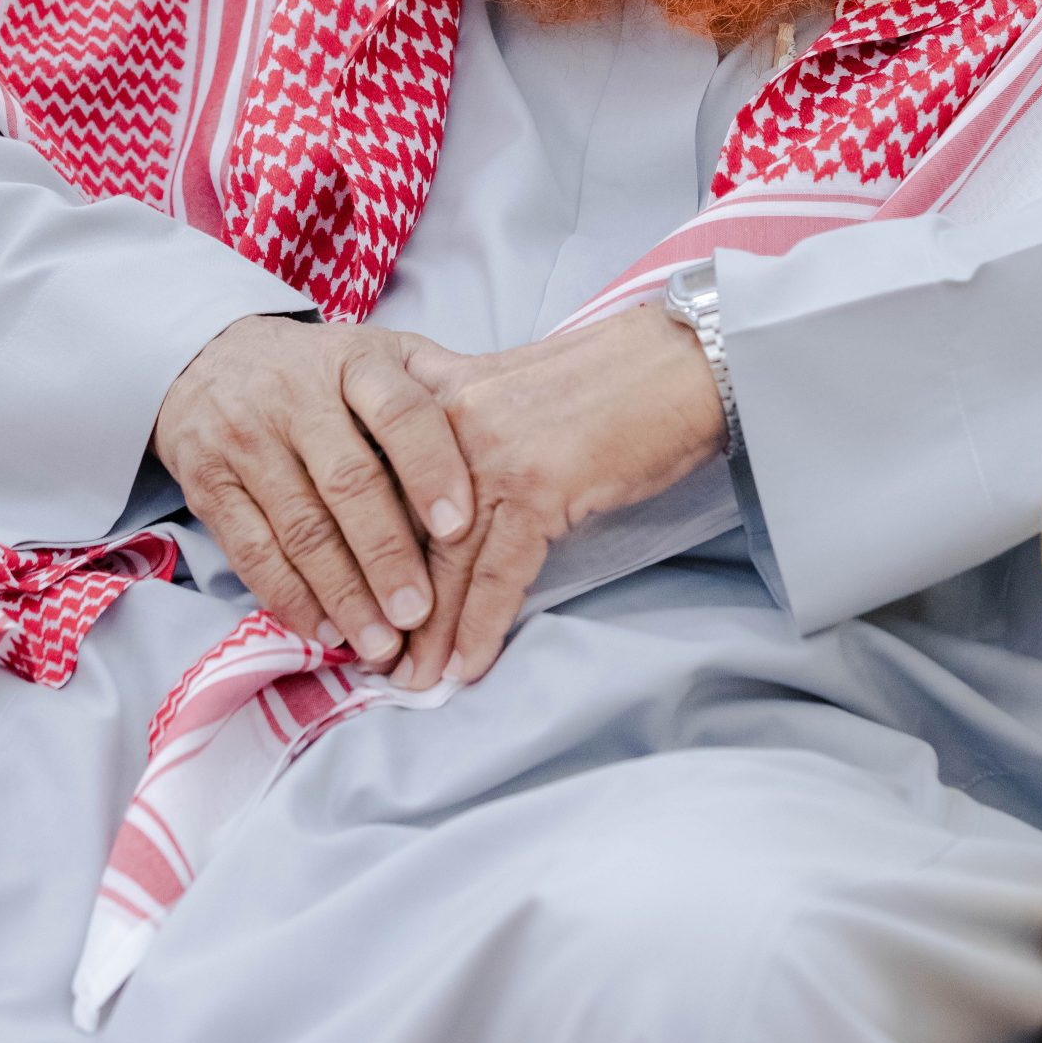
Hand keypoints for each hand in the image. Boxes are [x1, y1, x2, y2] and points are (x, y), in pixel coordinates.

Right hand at [153, 316, 473, 667]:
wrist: (210, 360)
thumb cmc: (322, 372)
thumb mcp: (378, 355)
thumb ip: (435, 387)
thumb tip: (509, 426)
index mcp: (354, 361)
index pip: (400, 412)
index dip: (431, 469)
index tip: (460, 527)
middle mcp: (296, 397)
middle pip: (349, 482)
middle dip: (388, 555)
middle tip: (421, 614)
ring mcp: (246, 441)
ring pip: (300, 527)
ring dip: (343, 593)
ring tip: (382, 644)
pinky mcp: (209, 484)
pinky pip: (251, 550)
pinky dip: (289, 598)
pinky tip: (325, 631)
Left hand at [396, 304, 726, 689]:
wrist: (681, 361)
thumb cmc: (610, 378)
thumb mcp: (508, 388)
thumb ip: (461, 429)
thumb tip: (431, 498)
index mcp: (436, 391)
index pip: (386, 485)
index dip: (370, 551)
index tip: (360, 600)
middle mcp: (450, 419)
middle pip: (408, 528)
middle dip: (393, 604)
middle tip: (379, 662)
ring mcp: (492, 452)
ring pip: (448, 560)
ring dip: (432, 633)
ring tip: (418, 681)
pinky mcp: (538, 484)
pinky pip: (499, 572)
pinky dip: (481, 625)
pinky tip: (467, 664)